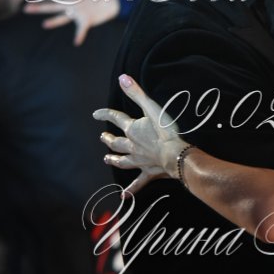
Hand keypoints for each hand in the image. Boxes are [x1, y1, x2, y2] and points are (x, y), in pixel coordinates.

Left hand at [24, 0, 119, 44]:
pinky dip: (80, 36)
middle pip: (52, 4)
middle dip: (39, 6)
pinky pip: (82, 29)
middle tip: (25, 9)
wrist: (112, 0)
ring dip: (54, 21)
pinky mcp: (87, 19)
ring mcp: (79, 11)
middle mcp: (72, 2)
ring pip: (63, 17)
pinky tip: (76, 42)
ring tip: (44, 25)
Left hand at [94, 74, 185, 193]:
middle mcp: (132, 146)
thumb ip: (137, 93)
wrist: (177, 155)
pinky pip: (138, 182)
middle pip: (116, 142)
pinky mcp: (149, 172)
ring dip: (114, 159)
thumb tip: (122, 78)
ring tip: (106, 159)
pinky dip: (131, 189)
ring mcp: (140, 160)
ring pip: (123, 160)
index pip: (115, 118)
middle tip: (102, 137)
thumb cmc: (167, 131)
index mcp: (132, 130)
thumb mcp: (152, 108)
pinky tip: (124, 195)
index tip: (96, 114)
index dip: (105, 114)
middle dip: (108, 139)